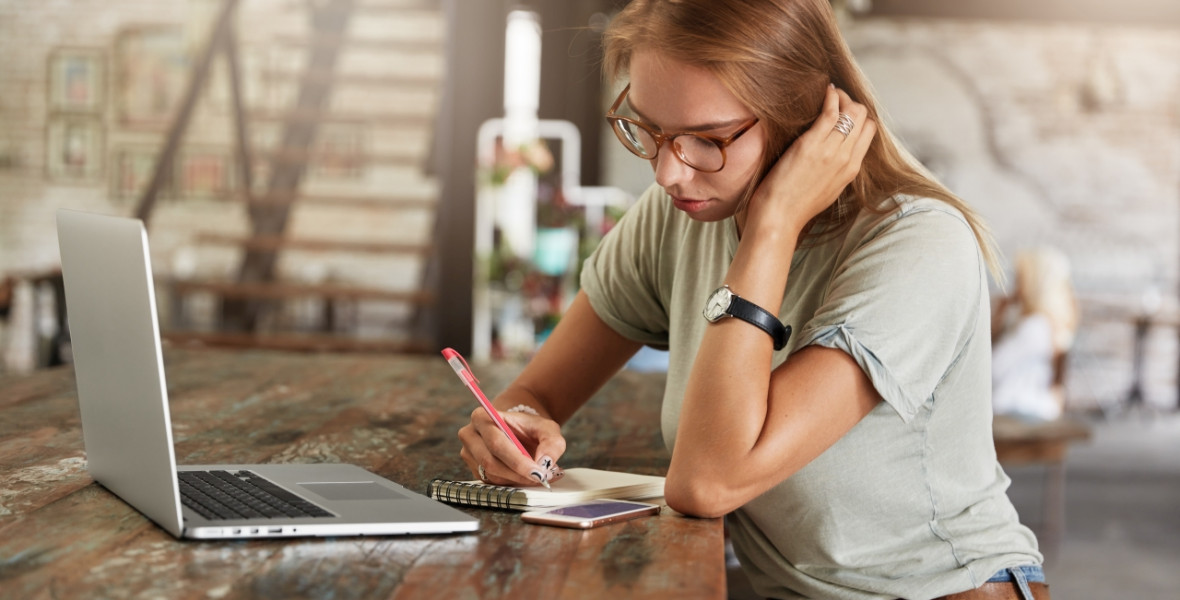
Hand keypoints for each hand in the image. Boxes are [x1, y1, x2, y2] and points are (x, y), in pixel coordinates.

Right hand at [457, 404, 565, 486]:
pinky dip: (512, 483)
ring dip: (516, 480)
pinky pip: (492, 482)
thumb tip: (545, 463)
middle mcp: (470, 435)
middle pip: (490, 461)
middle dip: (518, 473)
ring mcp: (469, 454)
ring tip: (537, 476)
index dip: (517, 460)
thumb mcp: (546, 428)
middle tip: (541, 478)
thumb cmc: (529, 427)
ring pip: (491, 475)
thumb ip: (551, 442)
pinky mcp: (475, 469)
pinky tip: (525, 477)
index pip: (496, 443)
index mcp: (482, 417)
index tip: (537, 472)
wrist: (518, 430)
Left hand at [743, 85, 876, 239]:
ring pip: (852, 111)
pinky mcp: (812, 144)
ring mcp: (831, 150)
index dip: (859, 117)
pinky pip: (830, 111)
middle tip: (834, 99)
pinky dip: (830, 97)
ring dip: (841, 96)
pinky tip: (823, 91)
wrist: (779, 218)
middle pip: (864, 117)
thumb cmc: (794, 206)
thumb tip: (832, 156)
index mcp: (851, 170)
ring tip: (828, 93)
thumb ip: (835, 170)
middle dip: (851, 102)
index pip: (869, 131)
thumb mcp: (826, 189)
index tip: (843, 111)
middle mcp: (846, 158)